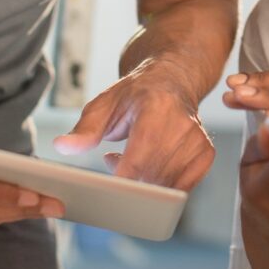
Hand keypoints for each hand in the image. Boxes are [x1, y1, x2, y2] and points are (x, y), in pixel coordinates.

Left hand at [52, 60, 214, 189]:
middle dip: (129, 181)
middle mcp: (183, 125)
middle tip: (115, 161)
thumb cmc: (135, 94)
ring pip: (166, 187)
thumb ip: (84, 130)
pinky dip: (163, 185)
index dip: (119, 180)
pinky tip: (152, 168)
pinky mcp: (206, 154)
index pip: (138, 161)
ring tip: (134, 160)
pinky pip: (182, 187)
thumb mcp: (104, 105)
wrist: (171, 80)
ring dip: (145, 184)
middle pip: (151, 178)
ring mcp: (198, 141)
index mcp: (157, 109)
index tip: (105, 185)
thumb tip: (62, 147)